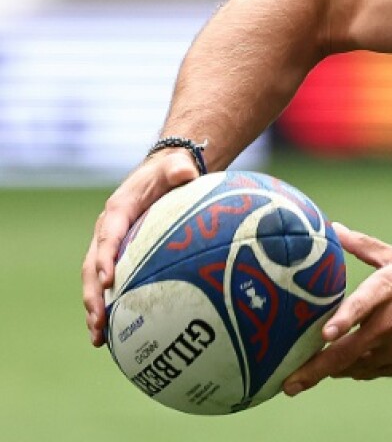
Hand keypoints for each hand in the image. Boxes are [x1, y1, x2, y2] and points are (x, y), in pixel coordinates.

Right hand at [82, 153, 199, 345]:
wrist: (164, 174)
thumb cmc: (171, 171)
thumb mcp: (175, 166)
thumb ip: (178, 168)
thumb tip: (186, 171)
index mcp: (118, 211)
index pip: (107, 237)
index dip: (104, 259)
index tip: (106, 282)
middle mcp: (107, 232)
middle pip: (91, 266)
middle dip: (92, 296)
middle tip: (98, 322)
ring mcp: (111, 247)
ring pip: (95, 282)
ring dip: (95, 309)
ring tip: (99, 339)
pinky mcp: (120, 259)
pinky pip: (113, 285)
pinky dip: (112, 307)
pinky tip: (119, 335)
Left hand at [283, 224, 391, 395]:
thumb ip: (363, 246)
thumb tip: (334, 228)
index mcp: (388, 289)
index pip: (362, 306)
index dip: (344, 321)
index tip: (326, 334)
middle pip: (348, 351)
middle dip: (316, 369)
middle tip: (289, 383)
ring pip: (355, 366)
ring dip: (334, 368)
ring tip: (310, 374)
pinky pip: (372, 372)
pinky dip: (358, 368)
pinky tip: (350, 364)